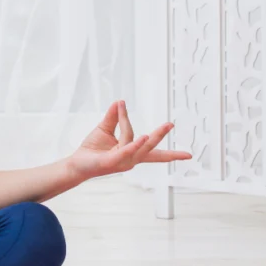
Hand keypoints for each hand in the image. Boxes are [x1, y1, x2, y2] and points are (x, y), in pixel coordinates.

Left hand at [67, 100, 192, 180]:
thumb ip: (113, 117)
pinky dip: (135, 144)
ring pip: (137, 144)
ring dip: (150, 136)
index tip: (188, 156)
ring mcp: (122, 161)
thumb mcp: (104, 129)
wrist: (76, 163)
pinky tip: (143, 137)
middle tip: (172, 124)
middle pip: (149, 147)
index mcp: (132, 152)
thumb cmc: (92, 149)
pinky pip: (125, 151)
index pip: (154, 153)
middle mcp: (130, 159)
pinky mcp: (112, 162)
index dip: (172, 155)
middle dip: (161, 136)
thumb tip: (119, 102)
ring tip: (165, 126)